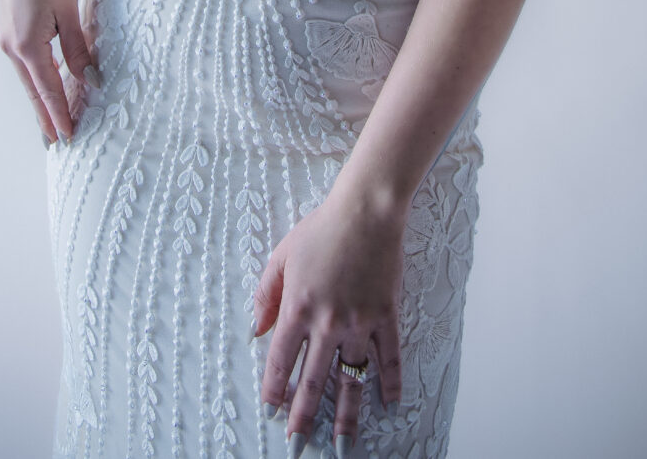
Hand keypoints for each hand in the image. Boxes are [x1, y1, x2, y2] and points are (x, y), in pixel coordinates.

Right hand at [0, 0, 97, 143]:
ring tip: (51, 124)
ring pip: (27, 80)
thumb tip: (90, 79)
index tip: (68, 136)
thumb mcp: (68, 12)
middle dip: (46, 117)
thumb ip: (77, 49)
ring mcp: (6, 42)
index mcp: (28, 45)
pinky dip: (35, 82)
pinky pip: (25, 66)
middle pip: (33, 91)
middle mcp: (12, 48)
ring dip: (39, 102)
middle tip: (57, 144)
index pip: (47, 89)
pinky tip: (45, 89)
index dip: (59, 114)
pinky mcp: (7, 35)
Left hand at [253, 187, 404, 454]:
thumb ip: (266, 294)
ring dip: (347, 415)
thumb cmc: (321, 228)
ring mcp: (359, 322)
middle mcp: (328, 322)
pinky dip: (389, 382)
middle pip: (313, 380)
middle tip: (298, 444)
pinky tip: (388, 403)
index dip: (274, 389)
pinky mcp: (386, 316)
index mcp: (298, 308)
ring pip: (351, 378)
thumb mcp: (282, 256)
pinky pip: (389, 356)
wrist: (365, 211)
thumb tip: (256, 328)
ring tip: (343, 444)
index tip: (271, 410)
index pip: (281, 360)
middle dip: (304, 417)